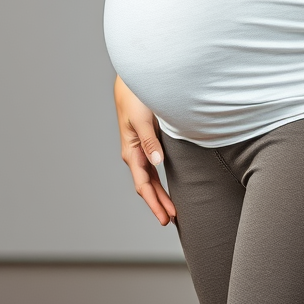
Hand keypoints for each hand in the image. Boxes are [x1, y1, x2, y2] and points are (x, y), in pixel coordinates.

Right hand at [114, 75, 176, 225]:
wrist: (133, 83)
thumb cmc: (136, 99)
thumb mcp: (143, 119)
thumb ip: (150, 141)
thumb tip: (157, 162)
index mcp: (131, 152)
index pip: (144, 184)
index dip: (155, 202)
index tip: (166, 217)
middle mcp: (135, 155)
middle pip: (147, 186)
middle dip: (158, 204)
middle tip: (172, 220)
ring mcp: (140, 151)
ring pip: (150, 179)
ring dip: (159, 195)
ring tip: (172, 211)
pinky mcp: (147, 144)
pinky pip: (153, 169)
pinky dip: (160, 182)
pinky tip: (167, 188)